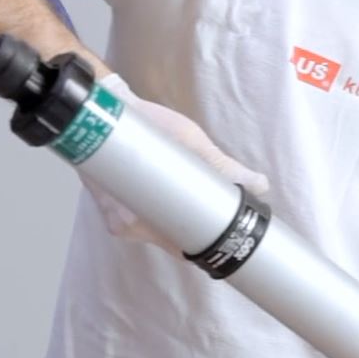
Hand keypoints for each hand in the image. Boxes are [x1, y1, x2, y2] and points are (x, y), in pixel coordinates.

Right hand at [81, 73, 270, 251]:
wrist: (99, 110)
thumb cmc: (145, 124)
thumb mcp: (188, 141)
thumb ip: (222, 166)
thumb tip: (259, 185)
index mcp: (138, 216)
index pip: (179, 247)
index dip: (204, 246)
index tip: (225, 238)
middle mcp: (123, 225)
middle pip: (168, 241)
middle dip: (192, 230)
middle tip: (216, 213)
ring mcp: (115, 220)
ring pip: (155, 231)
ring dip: (175, 219)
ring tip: (194, 201)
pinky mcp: (110, 211)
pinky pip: (141, 219)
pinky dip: (157, 210)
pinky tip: (167, 194)